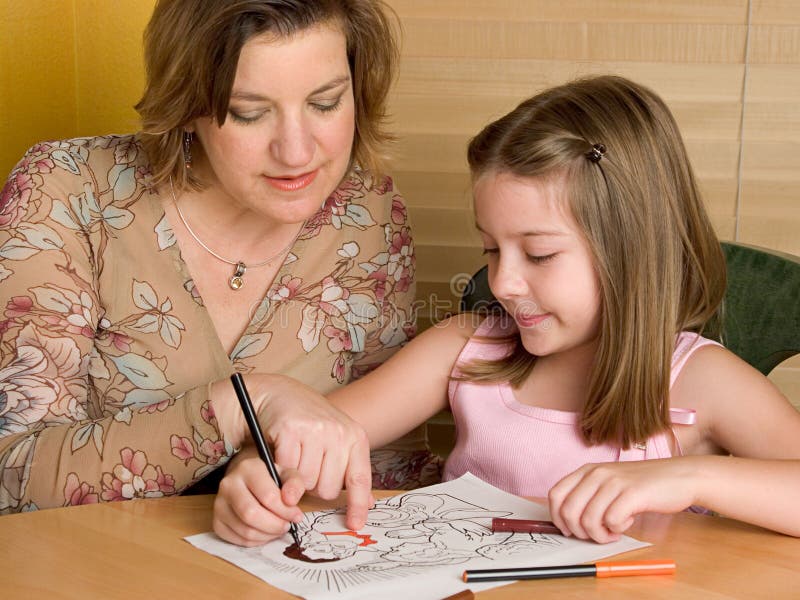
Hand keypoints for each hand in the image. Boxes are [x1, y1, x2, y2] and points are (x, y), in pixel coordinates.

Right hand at [212, 374, 373, 545]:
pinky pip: (286, 469)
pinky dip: (280, 466)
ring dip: (296, 479)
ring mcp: (315, 430)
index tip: (354, 525)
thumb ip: (349, 469)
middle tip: (308, 468)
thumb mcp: (337, 441)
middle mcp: (339, 432)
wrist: (280, 395)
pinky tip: (282, 450)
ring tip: (296, 457)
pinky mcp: (291, 430)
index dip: (357, 505)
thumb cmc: (310, 423)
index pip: (360, 479)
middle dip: (315, 486)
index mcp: (355, 436)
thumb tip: (367, 504)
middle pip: (328, 489)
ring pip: (305, 483)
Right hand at [213, 446, 305, 545]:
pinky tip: (264, 533)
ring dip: (267, 535)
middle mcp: (229, 484)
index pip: (267, 496)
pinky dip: (255, 541)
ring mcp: (219, 504)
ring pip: (245, 530)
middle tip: (286, 526)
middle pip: (251, 514)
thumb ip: (294, 485)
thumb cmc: (270, 478)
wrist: (248, 480)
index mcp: (248, 468)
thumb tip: (291, 502)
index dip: (285, 511)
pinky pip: (237, 540)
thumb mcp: (287, 474)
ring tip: (277, 528)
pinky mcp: (216, 521)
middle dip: (274, 525)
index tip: (296, 516)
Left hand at [547, 458, 699, 543]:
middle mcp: (596, 473)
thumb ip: (588, 496)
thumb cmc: (643, 485)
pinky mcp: (632, 493)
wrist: (680, 476)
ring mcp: (614, 482)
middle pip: (568, 511)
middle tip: (598, 534)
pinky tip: (629, 521)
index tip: (572, 530)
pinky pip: (612, 522)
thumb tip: (566, 522)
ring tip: (615, 530)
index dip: (558, 518)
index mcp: (587, 470)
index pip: (555, 495)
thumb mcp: (609, 484)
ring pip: (588, 520)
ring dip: (601, 534)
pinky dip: (618, 529)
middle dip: (580, 532)